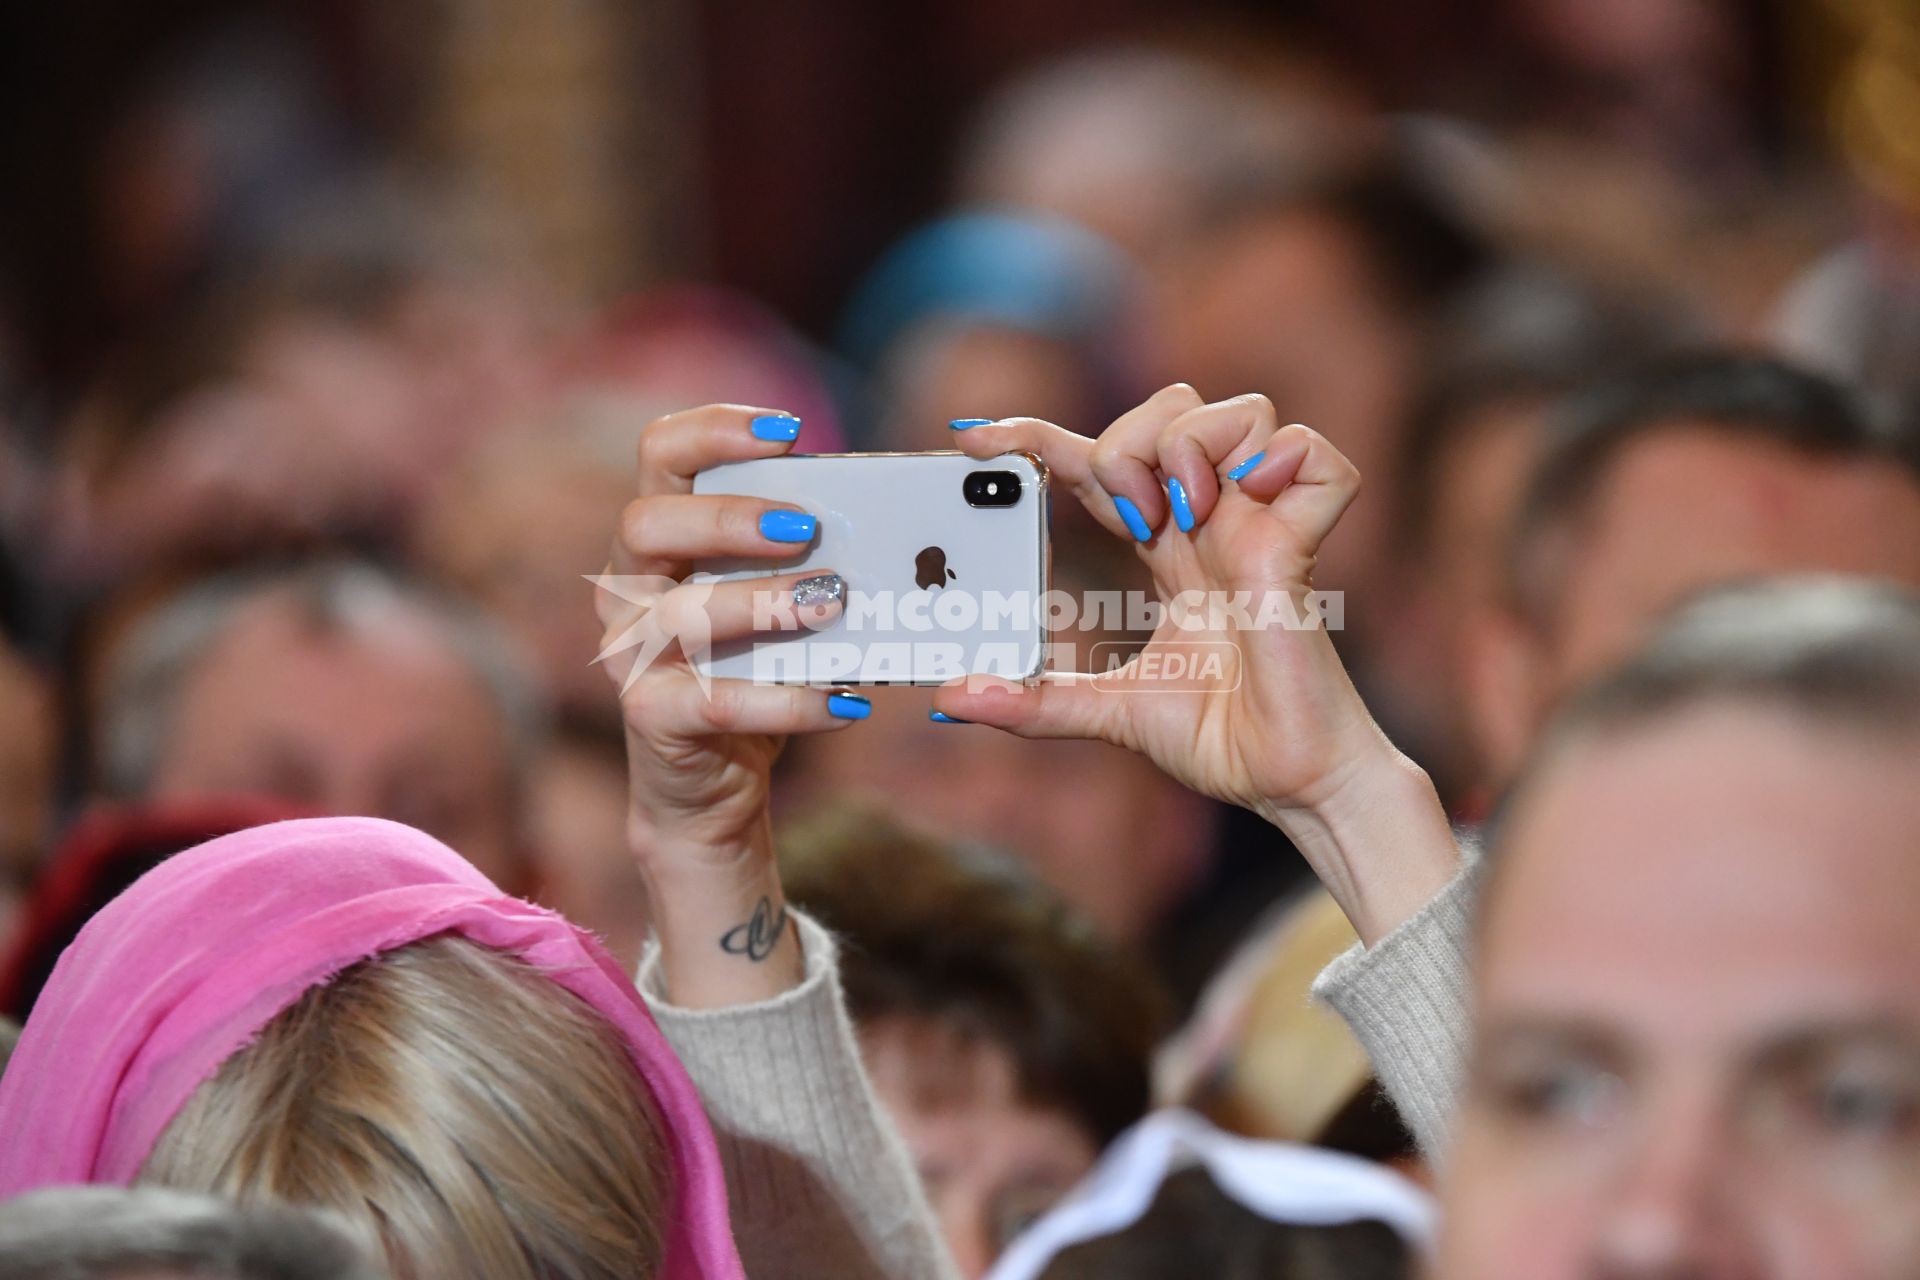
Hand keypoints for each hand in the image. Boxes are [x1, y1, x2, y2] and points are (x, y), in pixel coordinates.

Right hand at [596, 404, 861, 1003]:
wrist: (714, 785)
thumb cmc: (752, 669)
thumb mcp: (777, 600)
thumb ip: (807, 555)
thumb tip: (895, 520)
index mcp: (659, 537)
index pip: (660, 453)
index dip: (715, 432)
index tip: (790, 431)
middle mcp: (628, 587)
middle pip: (648, 523)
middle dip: (729, 518)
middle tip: (808, 525)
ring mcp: (631, 655)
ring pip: (679, 615)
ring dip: (760, 603)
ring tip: (832, 602)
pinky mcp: (653, 718)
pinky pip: (716, 702)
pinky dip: (789, 700)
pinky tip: (849, 700)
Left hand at [934, 386, 1458, 941]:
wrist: (1289, 784)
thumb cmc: (1222, 741)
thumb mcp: (1109, 713)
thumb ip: (1035, 701)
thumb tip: (953, 696)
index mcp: (1168, 549)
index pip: (1097, 462)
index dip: (1036, 438)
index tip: (970, 437)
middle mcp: (1215, 523)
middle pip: (1174, 407)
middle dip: (1130, 439)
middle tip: (1129, 518)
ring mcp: (1263, 526)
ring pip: (1242, 411)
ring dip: (1194, 447)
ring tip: (1185, 515)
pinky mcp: (1305, 543)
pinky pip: (1313, 452)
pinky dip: (1285, 457)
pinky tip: (1252, 498)